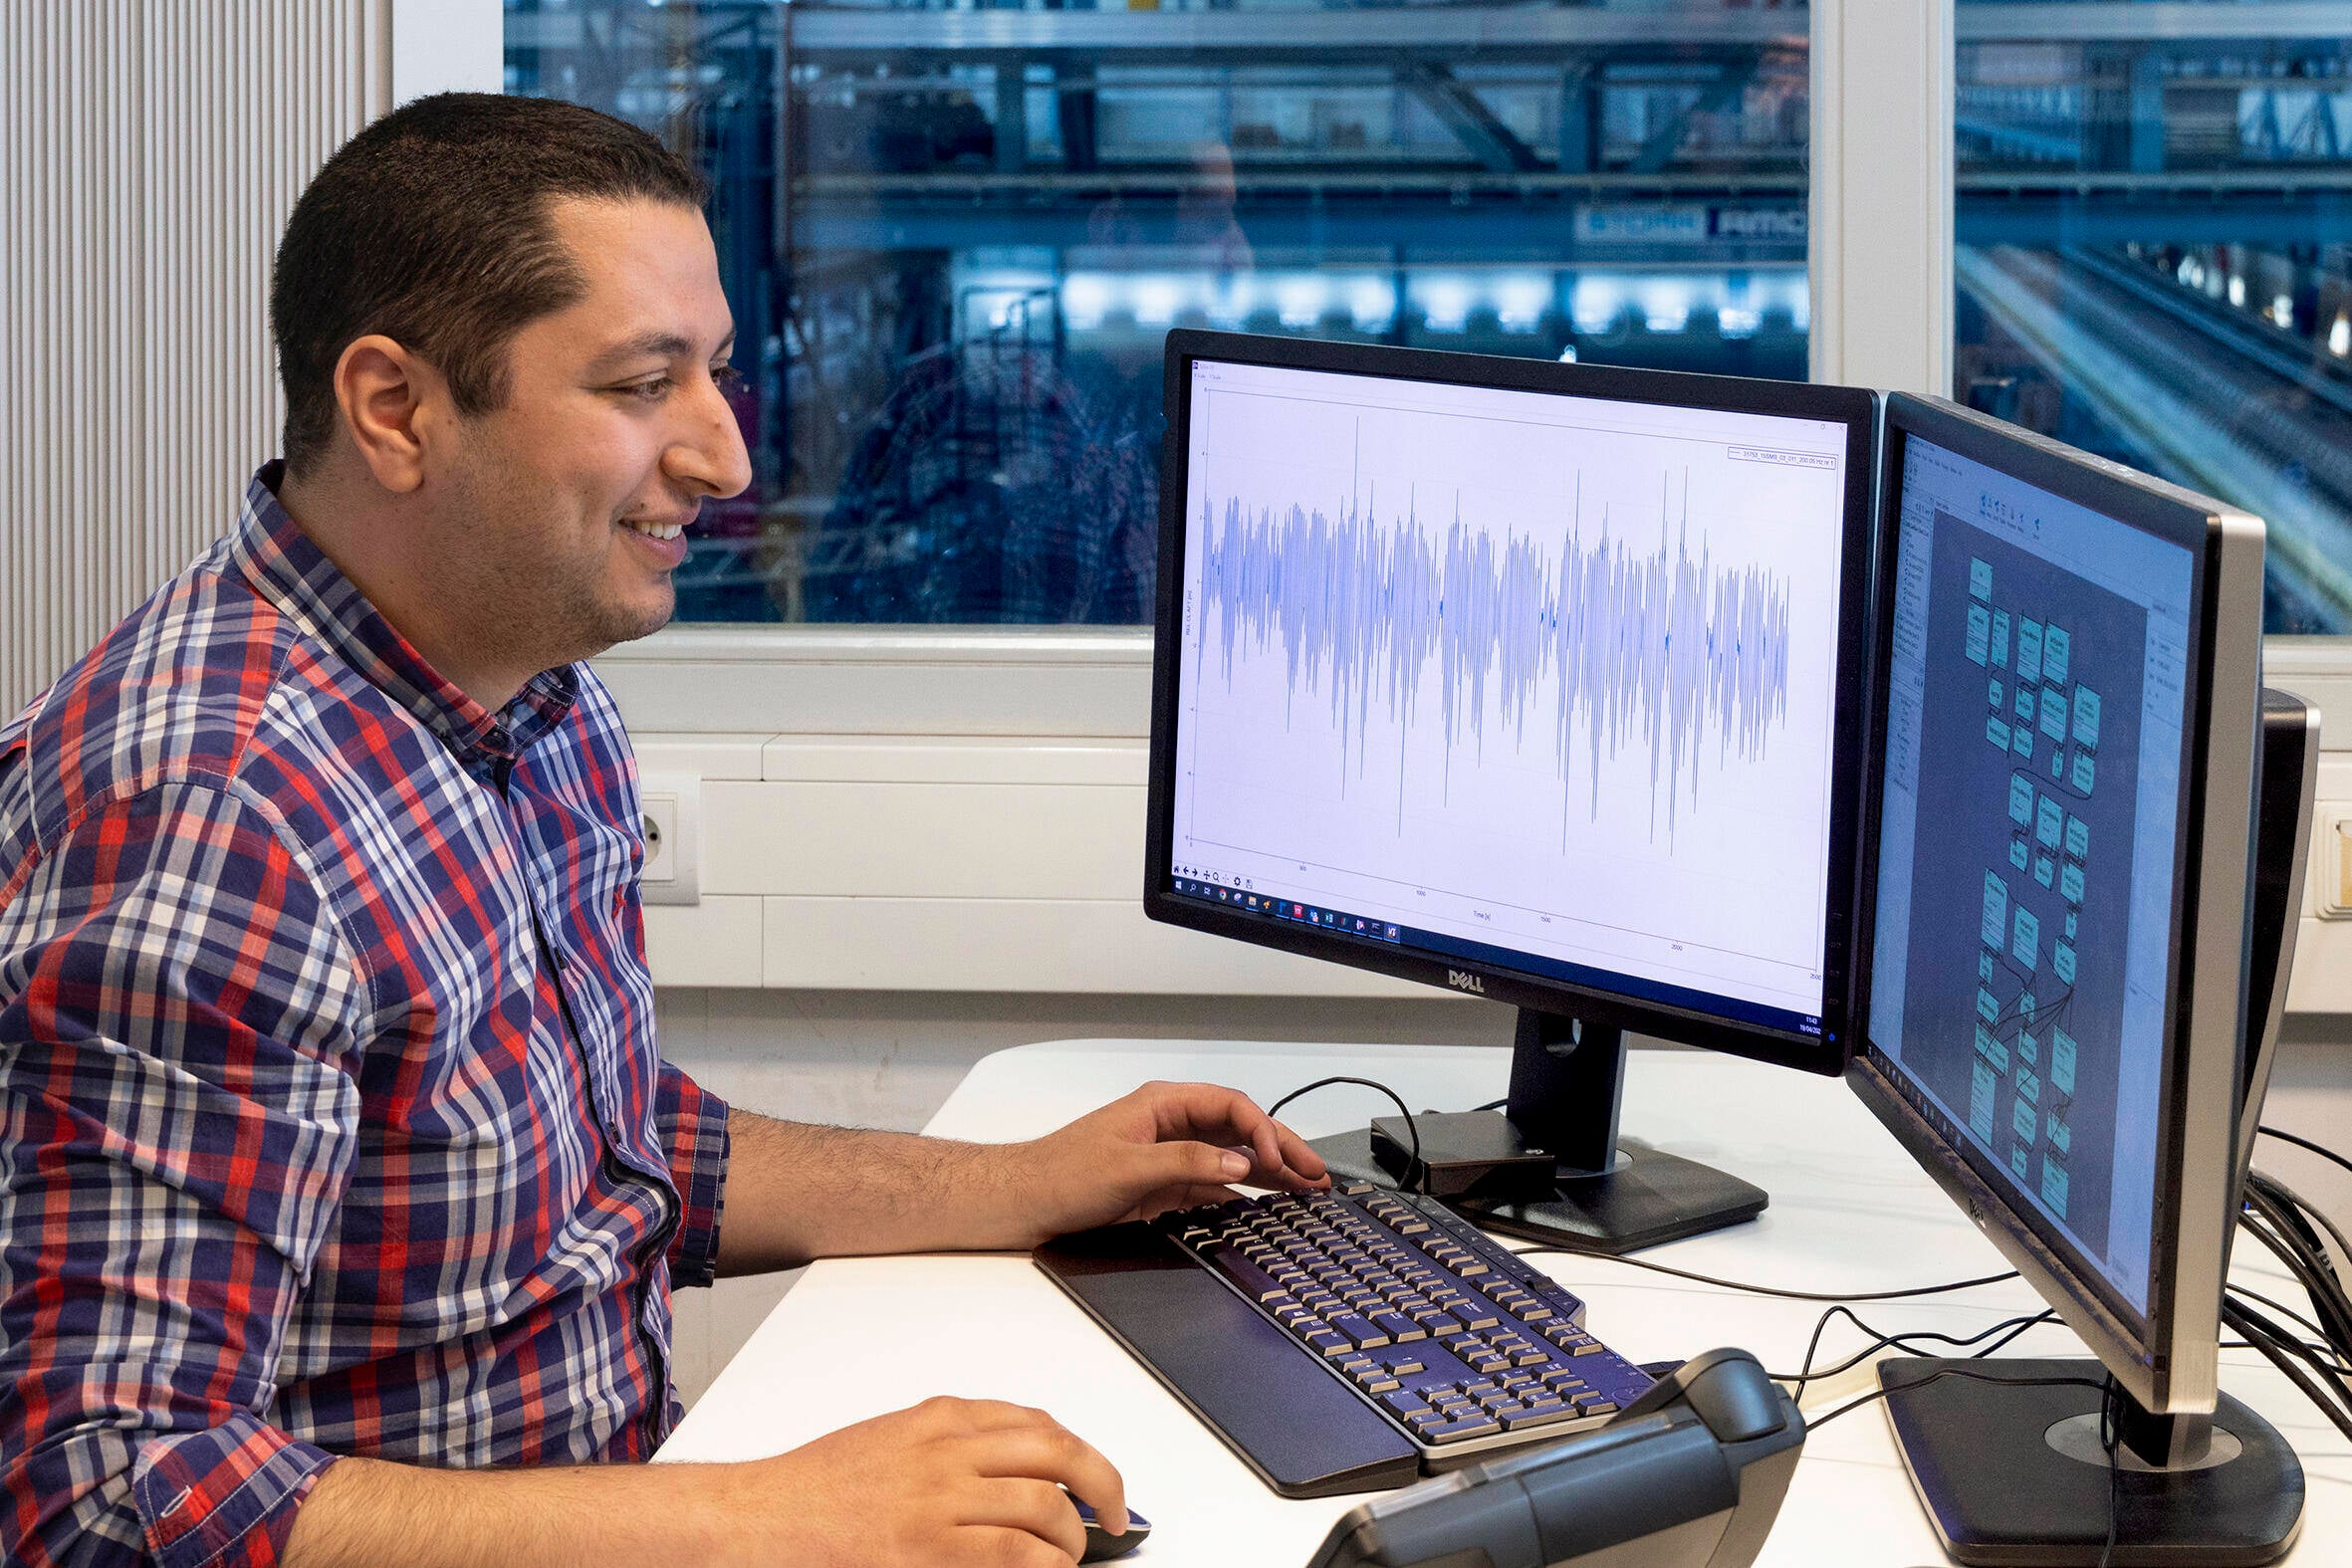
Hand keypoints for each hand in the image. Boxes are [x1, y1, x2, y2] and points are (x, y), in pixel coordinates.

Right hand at [744, 1396, 1126, 1567]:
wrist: (761, 1517)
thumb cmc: (817, 1487)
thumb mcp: (892, 1441)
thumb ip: (950, 1447)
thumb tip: (1010, 1473)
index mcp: (940, 1418)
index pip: (1035, 1422)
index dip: (1076, 1453)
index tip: (1090, 1478)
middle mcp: (948, 1447)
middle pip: (1056, 1449)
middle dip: (1101, 1481)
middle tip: (1114, 1513)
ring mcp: (940, 1497)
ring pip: (1044, 1503)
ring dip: (1072, 1536)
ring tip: (1072, 1555)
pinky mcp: (929, 1548)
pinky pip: (1015, 1552)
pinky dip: (1045, 1563)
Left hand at [1005, 1080, 1331, 1243]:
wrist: (1023, 1204)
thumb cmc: (1059, 1173)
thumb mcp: (1127, 1167)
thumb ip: (1187, 1163)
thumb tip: (1239, 1164)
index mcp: (1163, 1105)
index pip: (1231, 1107)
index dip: (1262, 1131)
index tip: (1280, 1160)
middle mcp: (1172, 1126)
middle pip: (1239, 1132)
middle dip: (1280, 1150)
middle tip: (1316, 1173)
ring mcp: (1170, 1158)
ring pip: (1233, 1161)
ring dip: (1269, 1175)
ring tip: (1307, 1189)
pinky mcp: (1164, 1188)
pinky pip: (1215, 1190)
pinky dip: (1243, 1199)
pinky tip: (1266, 1209)